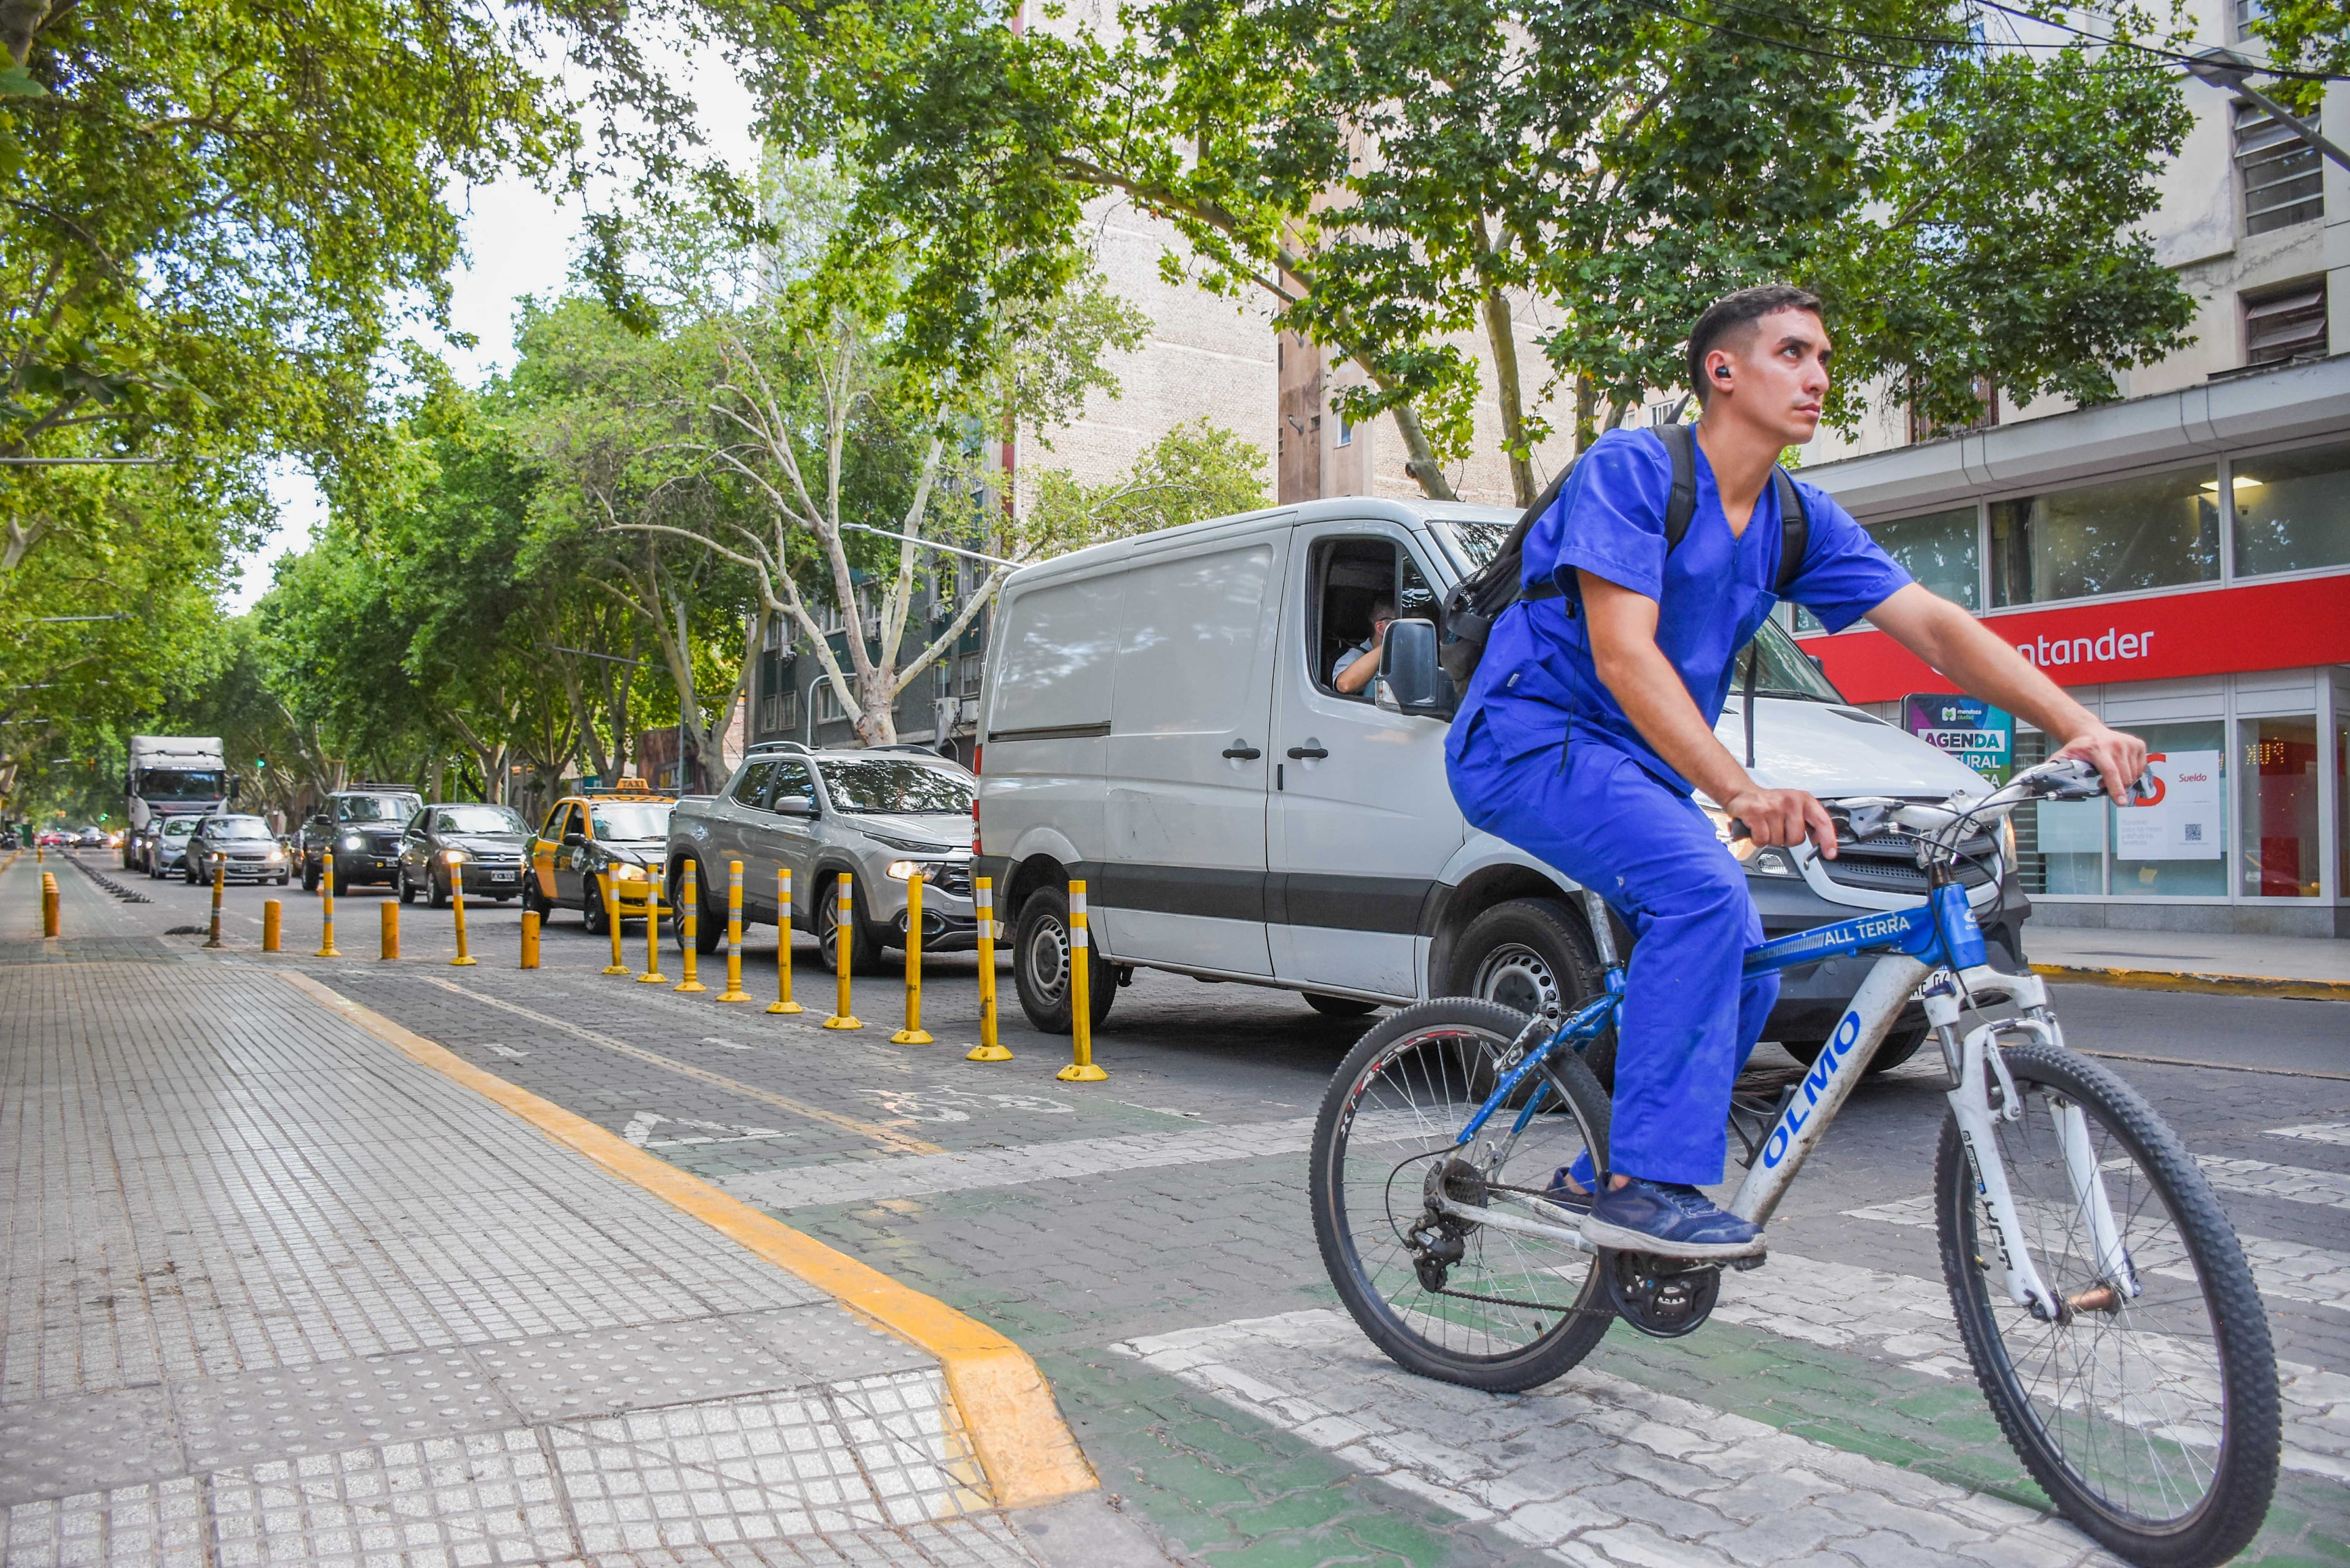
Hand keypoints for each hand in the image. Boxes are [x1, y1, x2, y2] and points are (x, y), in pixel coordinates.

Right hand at [1723, 786, 1838, 858]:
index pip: (1822, 821)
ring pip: (1778, 841)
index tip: (1829, 853)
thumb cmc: (1771, 804)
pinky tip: (1756, 828)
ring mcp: (1773, 807)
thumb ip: (1809, 823)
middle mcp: (1791, 801)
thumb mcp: (1795, 808)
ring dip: (1771, 839)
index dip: (1828, 839)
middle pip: (1796, 838)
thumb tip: (1820, 841)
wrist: (1744, 794)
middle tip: (1779, 829)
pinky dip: (1758, 839)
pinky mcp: (1755, 813)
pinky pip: (1762, 840)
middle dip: (1787, 839)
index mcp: (1804, 800)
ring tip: (1766, 826)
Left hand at [2054, 723, 2149, 804]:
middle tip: (2103, 783)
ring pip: (2134, 774)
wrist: (2089, 731)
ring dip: (2124, 781)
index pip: (2111, 772)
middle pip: (2124, 777)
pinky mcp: (2138, 744)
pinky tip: (2120, 767)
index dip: (2116, 789)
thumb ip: (2054, 770)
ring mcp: (2129, 744)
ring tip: (2110, 774)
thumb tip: (2040, 784)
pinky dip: (2132, 773)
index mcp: (2098, 749)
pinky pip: (2140, 768)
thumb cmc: (2079, 747)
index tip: (2120, 802)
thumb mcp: (2064, 757)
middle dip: (2117, 787)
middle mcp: (2116, 745)